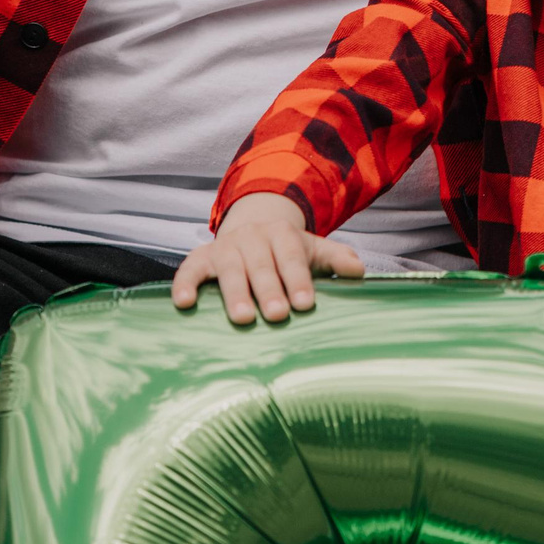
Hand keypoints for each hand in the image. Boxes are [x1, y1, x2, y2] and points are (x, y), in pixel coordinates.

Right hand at [171, 193, 363, 322]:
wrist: (251, 226)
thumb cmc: (285, 250)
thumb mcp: (312, 249)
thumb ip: (336, 258)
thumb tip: (359, 271)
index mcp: (282, 234)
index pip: (292, 257)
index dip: (298, 280)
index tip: (306, 304)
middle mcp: (252, 237)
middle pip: (261, 265)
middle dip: (269, 290)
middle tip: (277, 315)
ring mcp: (226, 247)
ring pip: (230, 269)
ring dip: (235, 293)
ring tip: (243, 318)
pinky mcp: (202, 258)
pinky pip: (190, 270)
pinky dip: (185, 284)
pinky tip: (185, 303)